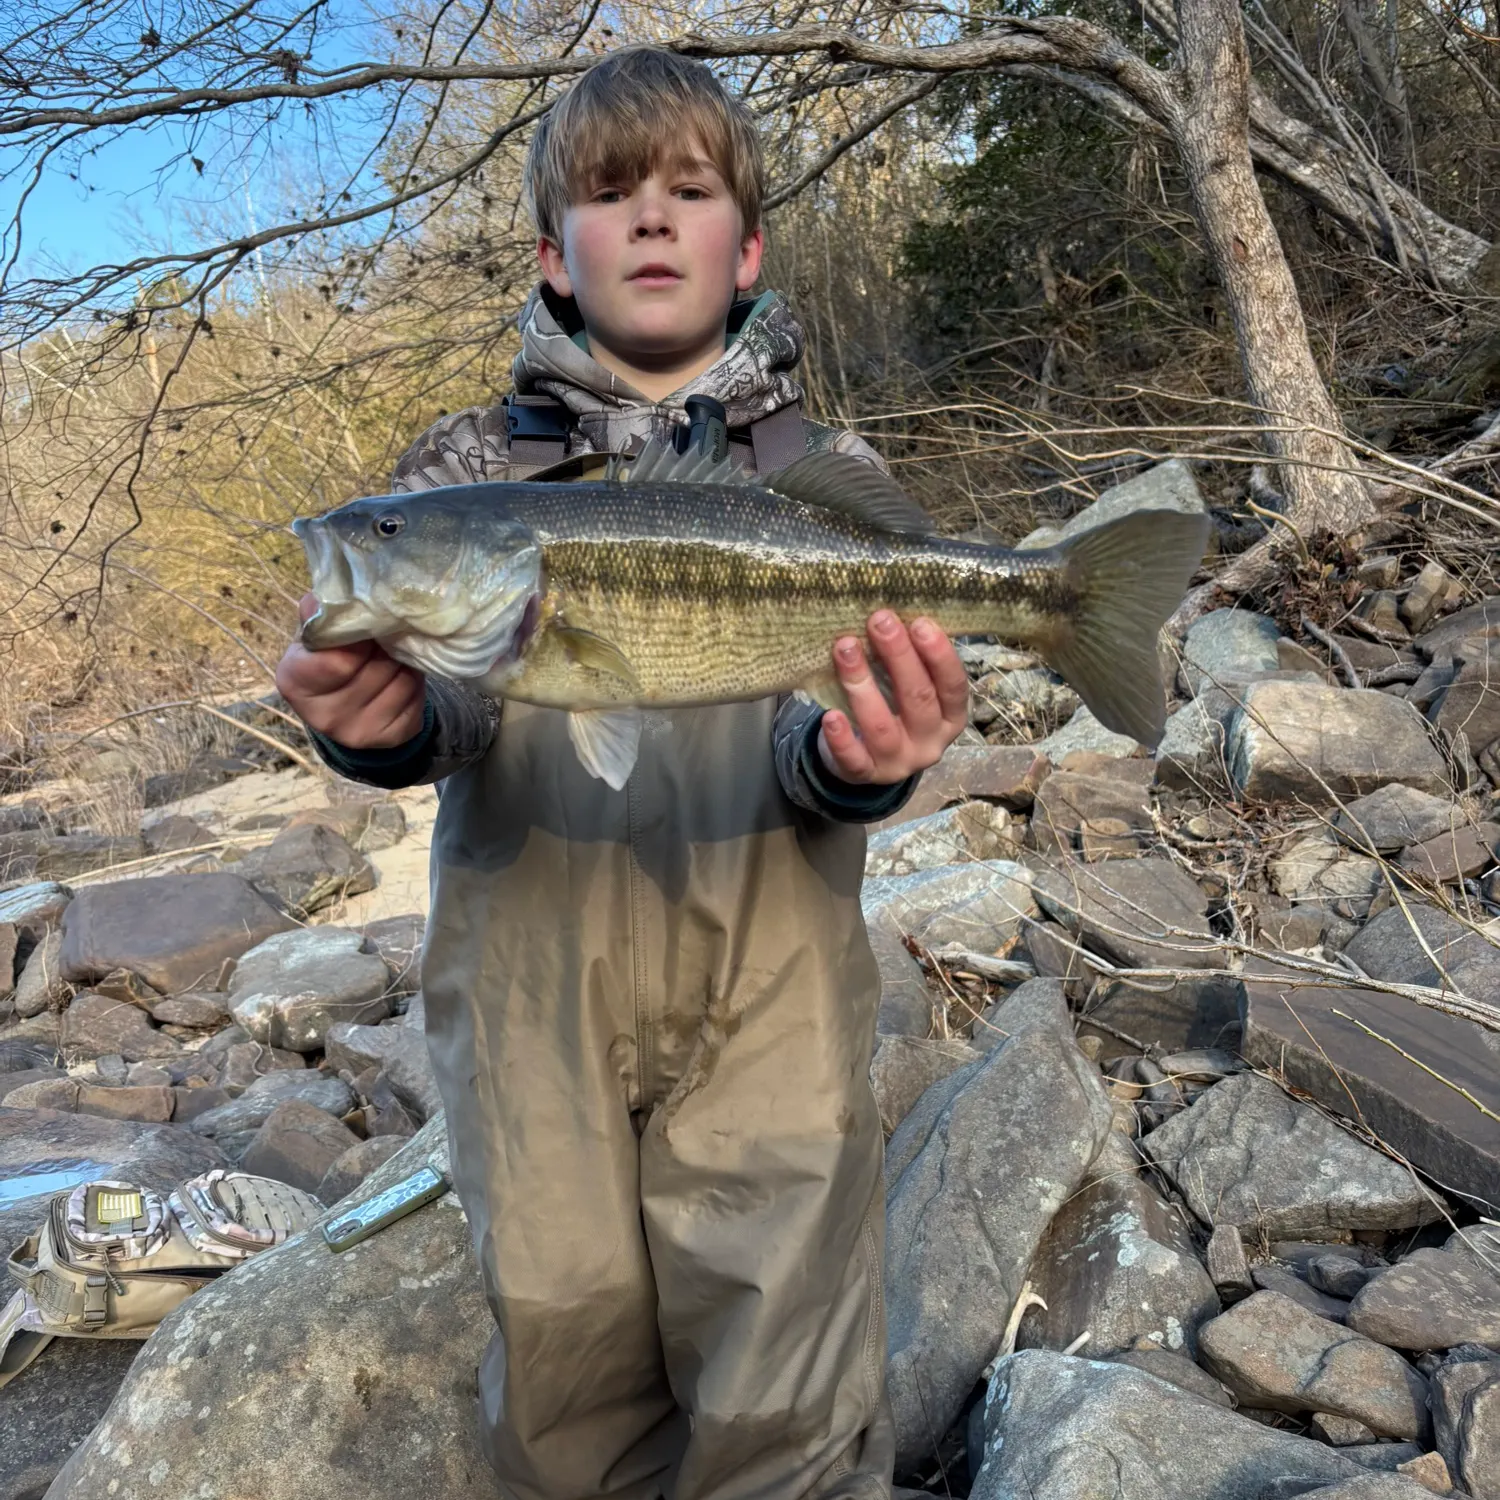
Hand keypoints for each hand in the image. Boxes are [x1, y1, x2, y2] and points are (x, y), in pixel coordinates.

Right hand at [274, 593, 426, 749]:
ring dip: (404, 661)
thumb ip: (318, 618)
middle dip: (387, 645)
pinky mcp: (389, 738)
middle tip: (386, 632)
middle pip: (377, 668)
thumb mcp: (314, 636)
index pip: (339, 660)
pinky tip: (402, 675)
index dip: (362, 635)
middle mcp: (324, 716)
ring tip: (394, 651)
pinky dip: (415, 682)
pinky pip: (417, 699)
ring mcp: (358, 733)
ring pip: (402, 681)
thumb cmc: (326, 659)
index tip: (369, 620)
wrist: (343, 705)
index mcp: (295, 683)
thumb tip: (319, 601)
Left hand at [816, 611, 969, 784]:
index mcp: (950, 717)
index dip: (939, 655)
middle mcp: (930, 742)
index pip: (953, 686)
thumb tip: (894, 614)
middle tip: (880, 621)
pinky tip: (830, 715)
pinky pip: (854, 759)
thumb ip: (910, 660)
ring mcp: (899, 762)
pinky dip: (842, 738)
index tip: (920, 623)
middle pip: (918, 700)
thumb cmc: (894, 708)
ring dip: (863, 684)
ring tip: (845, 648)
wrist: (867, 758)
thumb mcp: (911, 688)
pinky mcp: (866, 775)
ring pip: (882, 726)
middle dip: (899, 657)